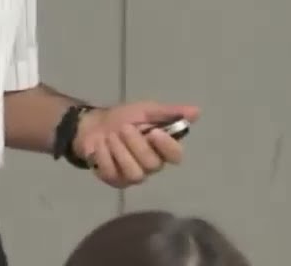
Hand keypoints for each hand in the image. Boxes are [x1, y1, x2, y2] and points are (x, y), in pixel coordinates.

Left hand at [73, 100, 199, 187]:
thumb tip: (197, 111)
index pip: (176, 156)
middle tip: (123, 128)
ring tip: (110, 136)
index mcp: (163, 148)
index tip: (154, 132)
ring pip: (135, 173)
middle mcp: (152, 165)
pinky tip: (100, 145)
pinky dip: (104, 156)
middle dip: (135, 144)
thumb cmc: (124, 117)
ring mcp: (133, 175)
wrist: (93, 124)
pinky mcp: (115, 180)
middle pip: (152, 165)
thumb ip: (169, 112)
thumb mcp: (146, 110)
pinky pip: (112, 174)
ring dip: (120, 151)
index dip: (167, 146)